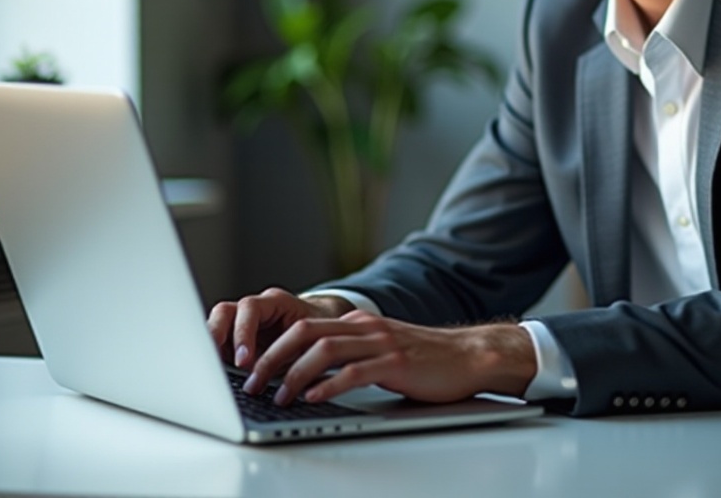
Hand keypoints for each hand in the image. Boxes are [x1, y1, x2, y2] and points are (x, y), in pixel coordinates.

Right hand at [207, 287, 354, 371]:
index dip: (243, 332)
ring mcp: (241, 323)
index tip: (243, 361)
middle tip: (215, 363)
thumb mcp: (310, 343)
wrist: (320, 331)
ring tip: (209, 373)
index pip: (250, 308)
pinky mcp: (234, 341)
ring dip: (211, 349)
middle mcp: (254, 309)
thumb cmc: (316, 335)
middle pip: (224, 312)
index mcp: (275, 302)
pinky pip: (218, 345)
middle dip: (216, 336)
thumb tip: (287, 378)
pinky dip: (214, 360)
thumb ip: (295, 353)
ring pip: (216, 328)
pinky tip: (215, 376)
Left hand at [240, 309, 536, 406]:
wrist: (468, 355)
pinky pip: (353, 372)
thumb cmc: (425, 358)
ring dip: (294, 373)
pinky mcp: (395, 363)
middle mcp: (365, 326)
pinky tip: (313, 398)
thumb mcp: (382, 348)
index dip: (274, 345)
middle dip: (273, 357)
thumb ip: (352, 352)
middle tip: (252, 382)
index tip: (253, 368)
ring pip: (324, 350)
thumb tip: (313, 373)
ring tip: (277, 395)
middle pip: (305, 332)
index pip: (304, 326)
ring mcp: (380, 342)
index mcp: (358, 322)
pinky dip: (328, 386)